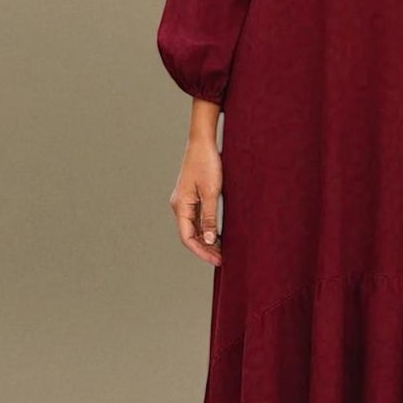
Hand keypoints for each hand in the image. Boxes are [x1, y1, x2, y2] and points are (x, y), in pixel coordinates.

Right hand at [171, 133, 223, 265]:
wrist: (203, 142)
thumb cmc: (206, 163)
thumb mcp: (211, 192)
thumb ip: (209, 217)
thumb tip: (209, 240)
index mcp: (181, 206)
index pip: (187, 238)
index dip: (201, 252)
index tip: (216, 260)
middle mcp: (180, 206)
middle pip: (189, 235)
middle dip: (204, 249)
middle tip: (222, 259)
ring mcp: (185, 202)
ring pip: (193, 228)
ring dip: (206, 241)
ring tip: (222, 250)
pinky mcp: (192, 197)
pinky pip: (197, 219)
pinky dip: (206, 229)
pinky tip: (218, 235)